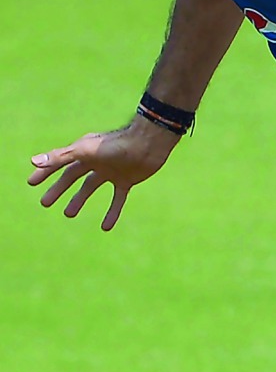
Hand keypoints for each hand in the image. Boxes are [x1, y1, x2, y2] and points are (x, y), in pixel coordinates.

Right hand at [27, 119, 177, 230]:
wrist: (149, 144)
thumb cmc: (116, 144)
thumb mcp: (85, 151)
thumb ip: (61, 157)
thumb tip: (33, 161)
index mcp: (84, 150)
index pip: (59, 162)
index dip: (45, 172)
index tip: (31, 183)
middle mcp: (96, 160)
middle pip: (73, 176)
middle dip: (59, 189)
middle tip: (46, 203)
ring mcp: (112, 170)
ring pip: (91, 187)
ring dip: (80, 200)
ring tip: (69, 214)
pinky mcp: (127, 180)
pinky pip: (117, 198)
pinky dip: (112, 211)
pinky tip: (105, 227)